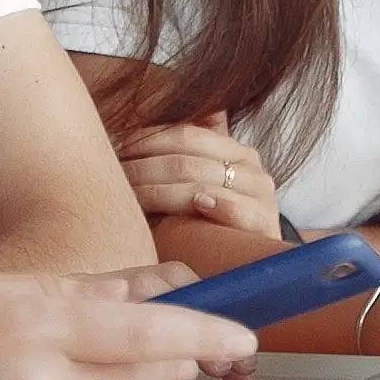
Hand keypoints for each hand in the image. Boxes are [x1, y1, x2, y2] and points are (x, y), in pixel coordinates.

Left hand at [115, 123, 281, 238]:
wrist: (245, 259)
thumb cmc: (207, 220)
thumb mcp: (195, 181)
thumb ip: (180, 152)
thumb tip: (132, 121)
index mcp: (234, 149)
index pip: (186, 135)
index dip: (148, 141)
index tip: (116, 149)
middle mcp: (250, 166)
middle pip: (188, 160)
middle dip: (146, 168)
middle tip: (115, 175)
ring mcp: (261, 194)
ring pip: (203, 182)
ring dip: (162, 190)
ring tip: (133, 195)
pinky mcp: (265, 224)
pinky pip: (239, 209)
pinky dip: (217, 205)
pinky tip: (197, 204)